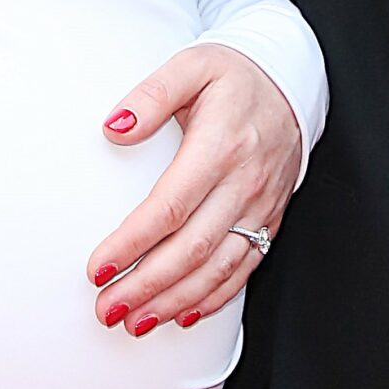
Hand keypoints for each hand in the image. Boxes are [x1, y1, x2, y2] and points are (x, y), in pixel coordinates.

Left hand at [87, 45, 300, 332]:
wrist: (290, 82)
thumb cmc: (233, 75)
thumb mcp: (191, 66)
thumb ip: (151, 95)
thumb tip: (114, 127)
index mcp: (220, 146)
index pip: (170, 207)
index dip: (132, 242)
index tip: (98, 268)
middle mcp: (243, 183)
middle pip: (193, 248)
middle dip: (148, 286)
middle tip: (108, 309)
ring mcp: (260, 205)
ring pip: (219, 267)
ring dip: (176, 300)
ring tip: (137, 322)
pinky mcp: (269, 218)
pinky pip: (245, 267)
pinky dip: (215, 297)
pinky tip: (185, 314)